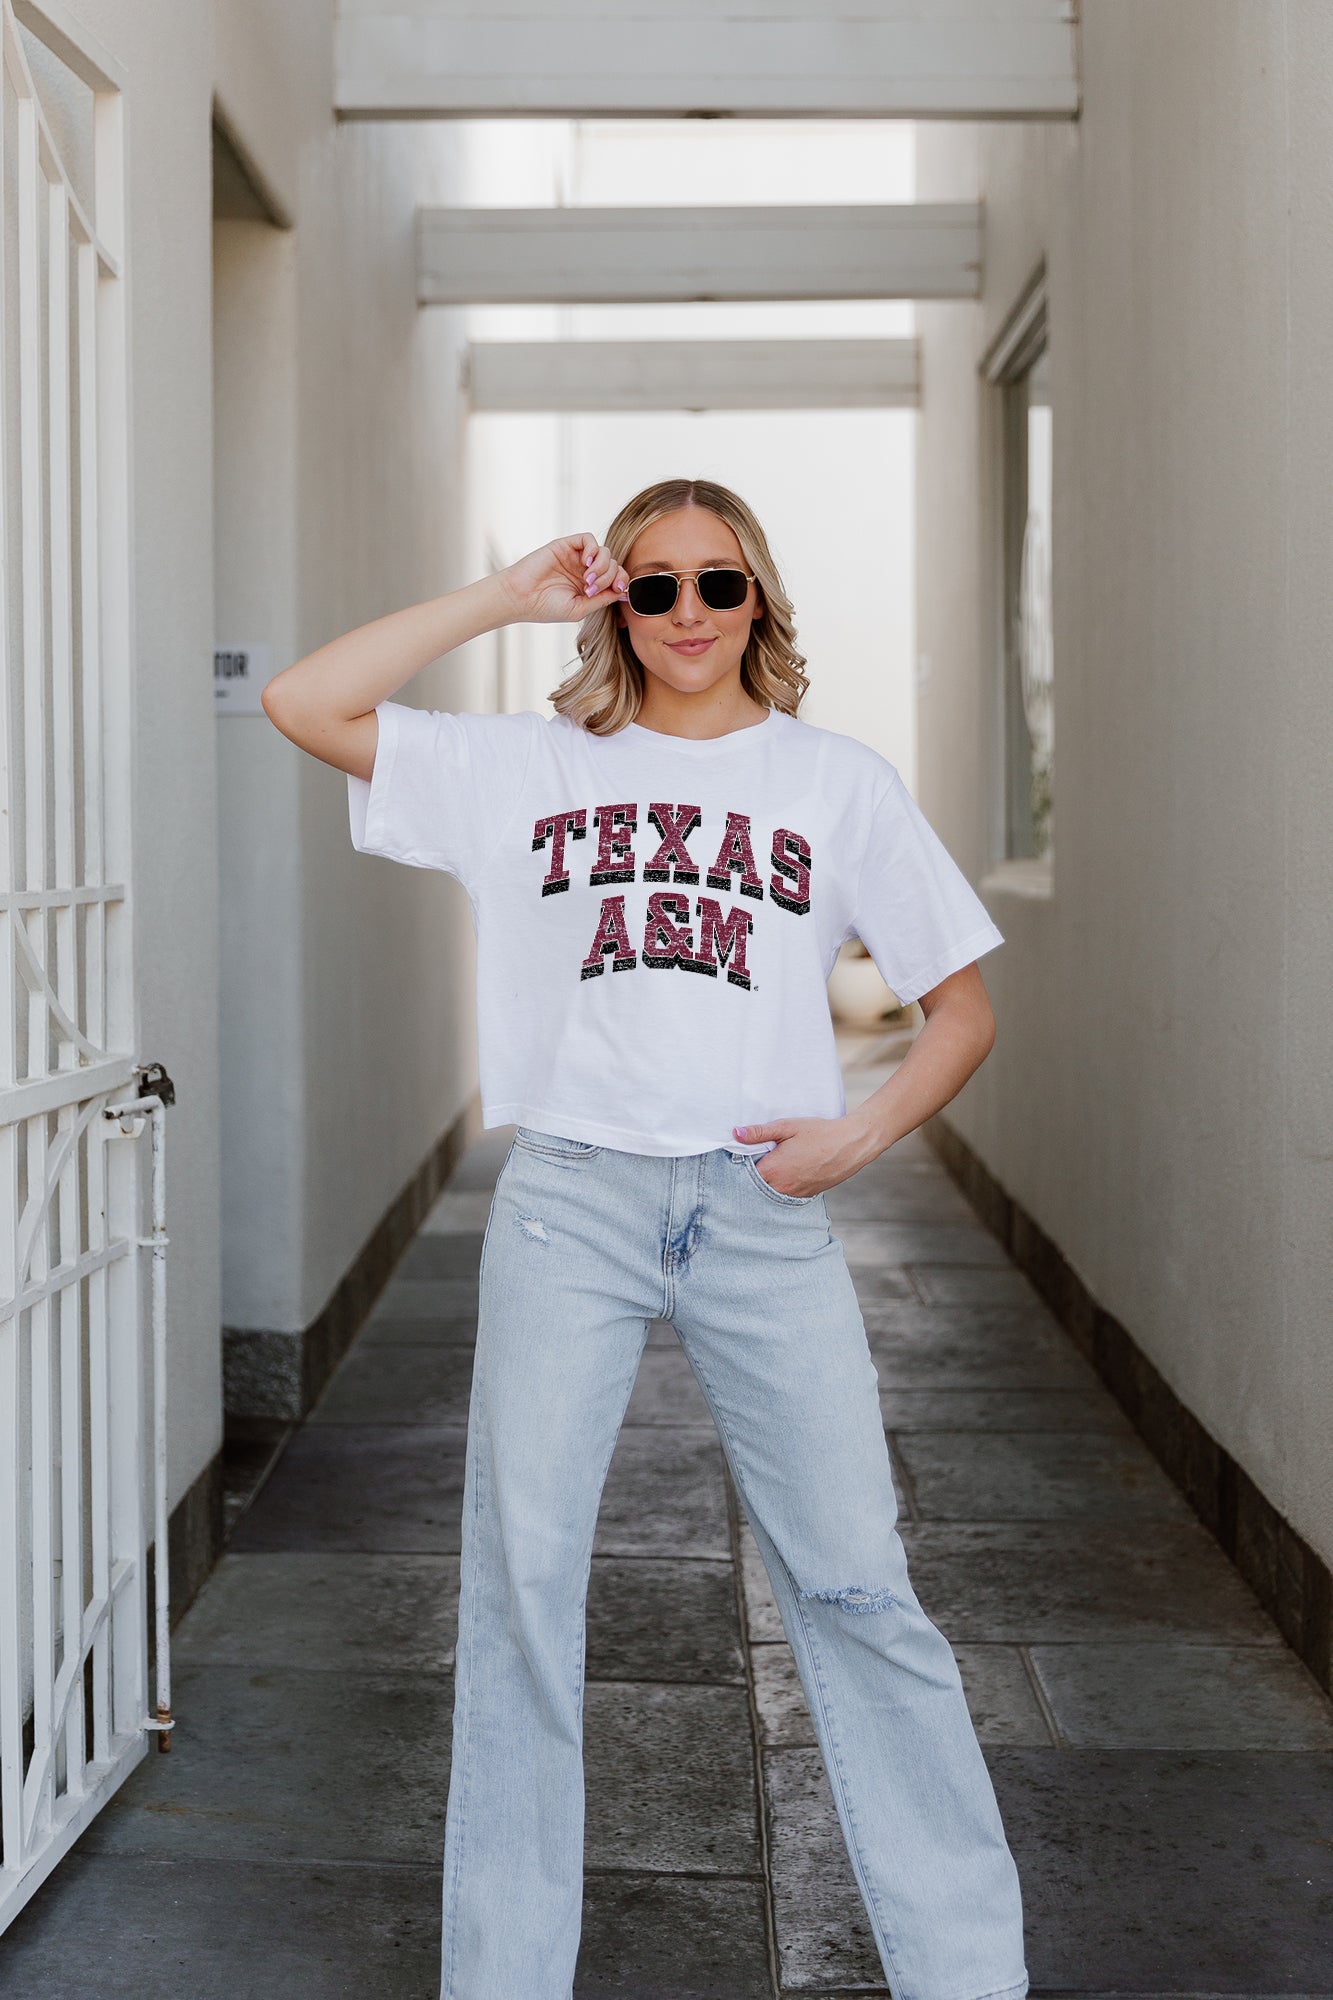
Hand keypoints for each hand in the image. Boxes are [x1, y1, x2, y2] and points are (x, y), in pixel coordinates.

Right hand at [497, 533, 629, 624]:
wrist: (520, 598)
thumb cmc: (546, 608)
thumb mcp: (580, 609)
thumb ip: (603, 599)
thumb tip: (625, 592)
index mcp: (590, 588)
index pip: (616, 578)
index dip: (622, 582)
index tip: (618, 590)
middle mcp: (585, 571)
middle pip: (613, 564)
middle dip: (608, 577)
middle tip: (590, 589)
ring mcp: (576, 558)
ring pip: (604, 552)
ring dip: (601, 566)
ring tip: (587, 580)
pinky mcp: (566, 546)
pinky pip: (588, 539)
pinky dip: (593, 549)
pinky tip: (586, 562)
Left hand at [731, 1113, 881, 1198]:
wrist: (851, 1145)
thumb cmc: (820, 1133)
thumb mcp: (787, 1127)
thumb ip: (760, 1132)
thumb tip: (736, 1133)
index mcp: (773, 1169)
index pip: (743, 1175)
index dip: (740, 1165)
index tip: (740, 1156)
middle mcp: (781, 1187)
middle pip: (755, 1187)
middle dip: (751, 1176)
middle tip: (755, 1161)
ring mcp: (794, 1194)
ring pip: (771, 1193)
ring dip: (767, 1184)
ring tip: (772, 1166)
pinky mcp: (806, 1196)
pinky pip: (786, 1195)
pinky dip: (782, 1188)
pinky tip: (787, 1174)